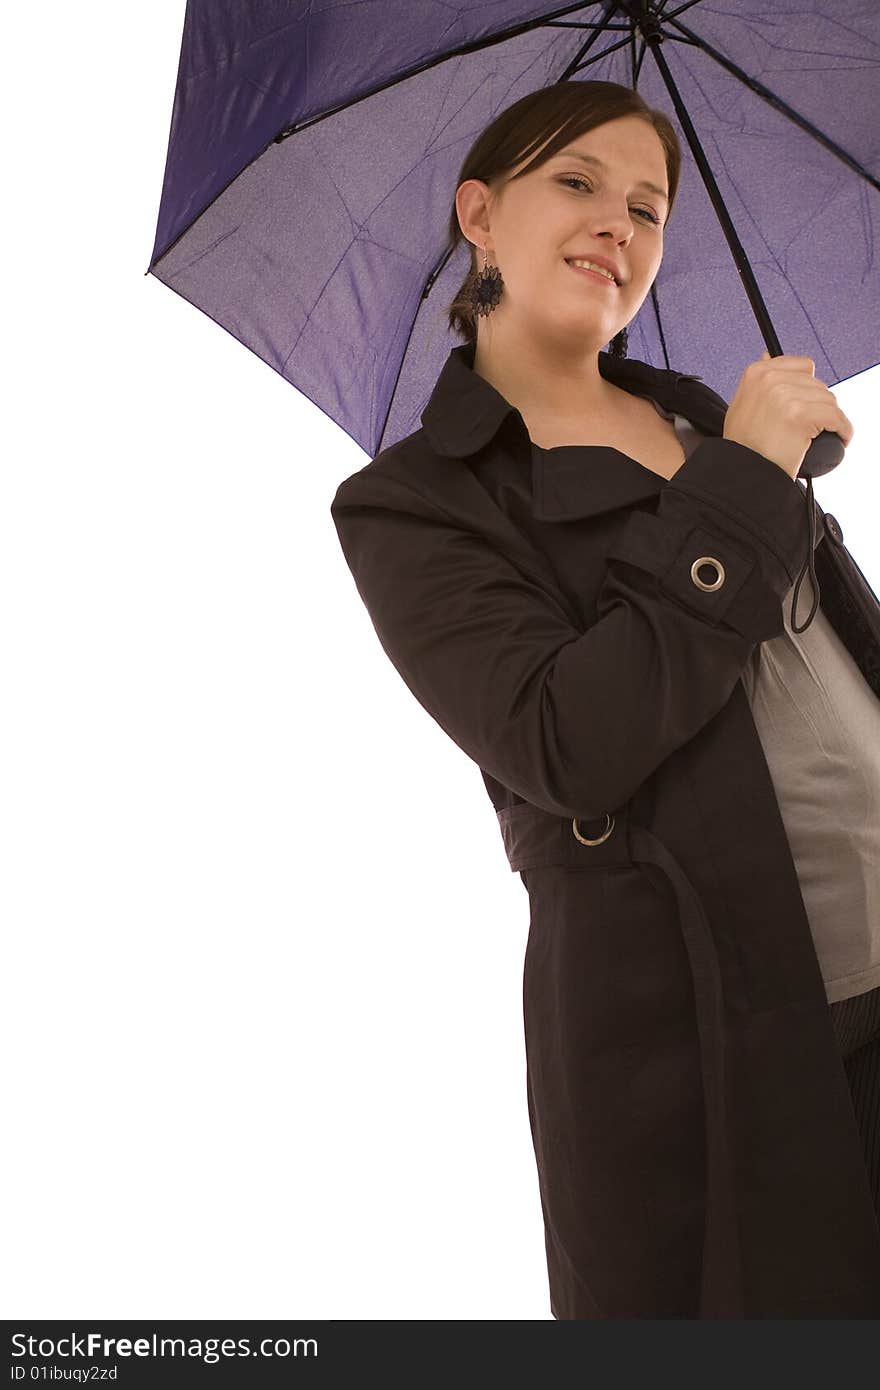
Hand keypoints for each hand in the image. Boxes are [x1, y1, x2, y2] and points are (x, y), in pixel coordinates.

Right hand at [722, 350, 854, 480]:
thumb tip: (768, 355)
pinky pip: (836, 417)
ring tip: (821, 435)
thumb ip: (759, 381)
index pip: (803, 366)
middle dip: (818, 405)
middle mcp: (770, 379)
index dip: (807, 388)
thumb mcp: (741, 404)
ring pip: (828, 400)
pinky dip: (842, 429)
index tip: (805, 405)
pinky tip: (839, 438)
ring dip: (830, 419)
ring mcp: (785, 396)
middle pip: (817, 384)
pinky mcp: (801, 415)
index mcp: (757, 372)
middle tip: (810, 427)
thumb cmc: (743, 445)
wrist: (743, 473)